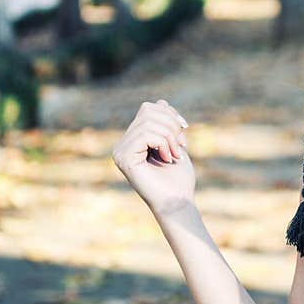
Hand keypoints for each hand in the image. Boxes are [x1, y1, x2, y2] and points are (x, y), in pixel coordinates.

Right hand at [112, 99, 194, 215]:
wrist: (177, 201)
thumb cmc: (178, 177)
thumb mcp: (175, 142)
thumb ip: (166, 123)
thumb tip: (160, 101)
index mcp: (133, 139)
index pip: (149, 108)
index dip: (170, 114)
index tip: (184, 131)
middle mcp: (122, 144)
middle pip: (148, 110)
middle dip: (171, 124)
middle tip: (181, 145)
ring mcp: (120, 151)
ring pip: (148, 122)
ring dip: (170, 136)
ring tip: (175, 154)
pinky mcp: (123, 158)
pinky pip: (146, 134)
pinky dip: (163, 143)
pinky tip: (167, 158)